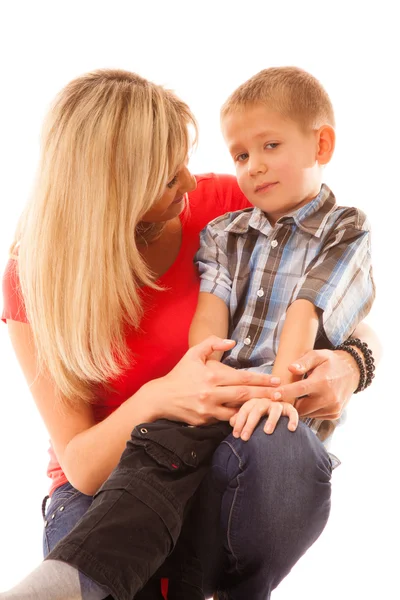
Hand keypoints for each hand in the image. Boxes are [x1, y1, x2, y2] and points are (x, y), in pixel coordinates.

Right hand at [150, 337, 281, 425]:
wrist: (160, 398)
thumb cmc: (180, 374)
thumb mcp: (193, 354)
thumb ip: (211, 343)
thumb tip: (232, 342)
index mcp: (211, 375)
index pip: (242, 378)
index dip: (261, 380)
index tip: (276, 380)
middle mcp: (211, 393)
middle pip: (244, 395)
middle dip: (264, 395)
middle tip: (281, 395)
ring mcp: (208, 409)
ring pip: (237, 411)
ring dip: (255, 409)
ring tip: (270, 408)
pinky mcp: (205, 420)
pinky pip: (226, 420)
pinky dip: (239, 419)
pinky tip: (252, 418)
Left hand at [230, 398, 297, 439]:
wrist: (279, 409)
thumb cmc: (260, 416)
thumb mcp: (250, 416)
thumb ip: (240, 418)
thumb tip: (232, 421)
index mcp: (254, 402)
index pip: (245, 410)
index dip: (239, 422)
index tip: (236, 435)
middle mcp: (266, 401)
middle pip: (257, 409)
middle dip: (250, 424)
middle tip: (245, 438)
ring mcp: (278, 404)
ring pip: (275, 409)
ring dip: (271, 420)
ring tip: (267, 432)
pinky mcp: (290, 408)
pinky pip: (293, 412)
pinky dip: (293, 419)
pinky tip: (291, 429)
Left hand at [278, 349, 359, 418]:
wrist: (352, 372)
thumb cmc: (331, 362)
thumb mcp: (318, 355)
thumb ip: (303, 361)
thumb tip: (290, 368)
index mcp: (323, 382)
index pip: (300, 390)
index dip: (285, 392)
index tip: (272, 395)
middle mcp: (329, 398)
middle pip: (301, 407)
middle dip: (289, 403)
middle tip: (279, 398)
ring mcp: (333, 408)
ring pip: (307, 414)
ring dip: (298, 408)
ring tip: (292, 398)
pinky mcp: (335, 414)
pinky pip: (315, 416)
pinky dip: (309, 410)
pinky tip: (307, 401)